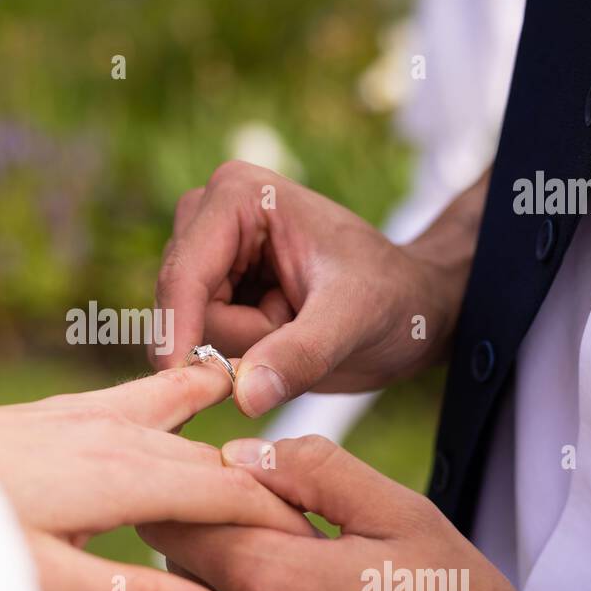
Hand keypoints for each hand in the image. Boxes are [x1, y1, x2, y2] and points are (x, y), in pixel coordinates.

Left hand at [0, 366, 313, 590]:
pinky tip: (191, 387)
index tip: (320, 539)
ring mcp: (85, 416)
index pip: (227, 490)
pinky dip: (181, 393)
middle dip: (264, 482)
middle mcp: (114, 434)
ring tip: (277, 434)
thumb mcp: (44, 580)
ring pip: (182, 414)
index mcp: (122, 476)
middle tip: (313, 512)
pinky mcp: (60, 412)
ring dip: (231, 430)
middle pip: (213, 455)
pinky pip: (140, 395)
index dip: (277, 515)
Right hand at [153, 162, 486, 415]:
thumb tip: (243, 396)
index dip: (178, 333)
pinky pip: (199, 339)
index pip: (184, 275)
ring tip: (294, 322)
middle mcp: (211, 213)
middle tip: (296, 323)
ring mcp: (208, 249)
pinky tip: (281, 330)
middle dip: (235, 335)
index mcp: (238, 194)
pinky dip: (239, 351)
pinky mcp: (213, 283)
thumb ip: (298, 356)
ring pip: (188, 327)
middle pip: (182, 304)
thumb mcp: (352, 323)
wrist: (412, 307)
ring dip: (240, 345)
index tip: (185, 384)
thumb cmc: (393, 299)